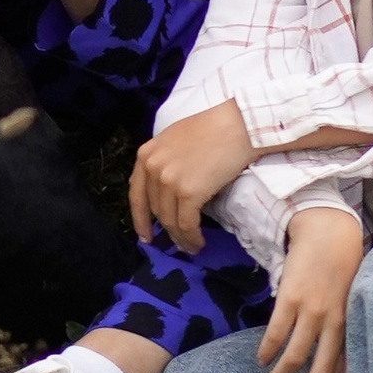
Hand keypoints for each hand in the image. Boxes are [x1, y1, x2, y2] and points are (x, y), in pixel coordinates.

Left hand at [128, 97, 256, 254]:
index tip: (145, 236)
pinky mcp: (188, 192)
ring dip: (180, 238)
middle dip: (166, 230)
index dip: (140, 219)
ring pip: (170, 221)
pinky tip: (199, 242)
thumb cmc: (212, 129)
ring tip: (190, 247)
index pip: (136, 194)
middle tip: (177, 243)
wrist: (236, 125)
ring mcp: (169, 180)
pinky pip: (186, 224)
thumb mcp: (174, 140)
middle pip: (156, 210)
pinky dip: (192, 237)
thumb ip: (164, 162)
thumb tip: (166, 190)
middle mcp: (153, 168)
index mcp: (146, 154)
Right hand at [257, 207, 363, 372]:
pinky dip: (267, 351)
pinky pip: (276, 333)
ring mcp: (312, 311)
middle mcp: (335, 324)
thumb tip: (333, 366)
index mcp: (352, 327)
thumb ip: (343, 332)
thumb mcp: (351, 303)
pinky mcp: (291, 298)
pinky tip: (261, 359)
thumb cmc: (344, 267)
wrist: (329, 230)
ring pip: (295, 358)